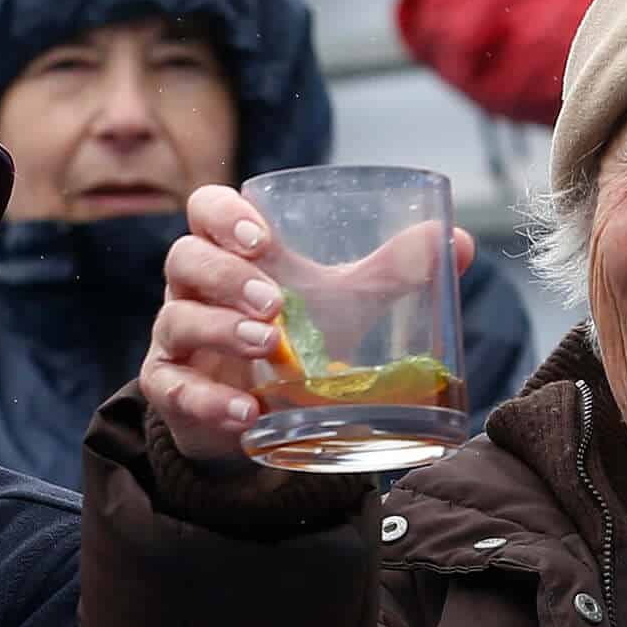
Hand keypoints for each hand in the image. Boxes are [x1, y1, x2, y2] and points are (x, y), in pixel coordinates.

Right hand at [139, 185, 474, 465]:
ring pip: (177, 321)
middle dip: (228, 276)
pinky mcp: (171, 391)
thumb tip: (455, 241)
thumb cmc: (297, 340)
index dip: (224, 215)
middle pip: (185, 260)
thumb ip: (390, 272)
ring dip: (222, 331)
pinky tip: (246, 413)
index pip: (206, 211)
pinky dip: (209, 401)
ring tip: (269, 346)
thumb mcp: (343, 304)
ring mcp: (175, 341)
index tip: (262, 237)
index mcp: (231, 253)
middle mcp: (193, 290)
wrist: (263, 415)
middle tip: (276, 302)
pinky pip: (174, 389)